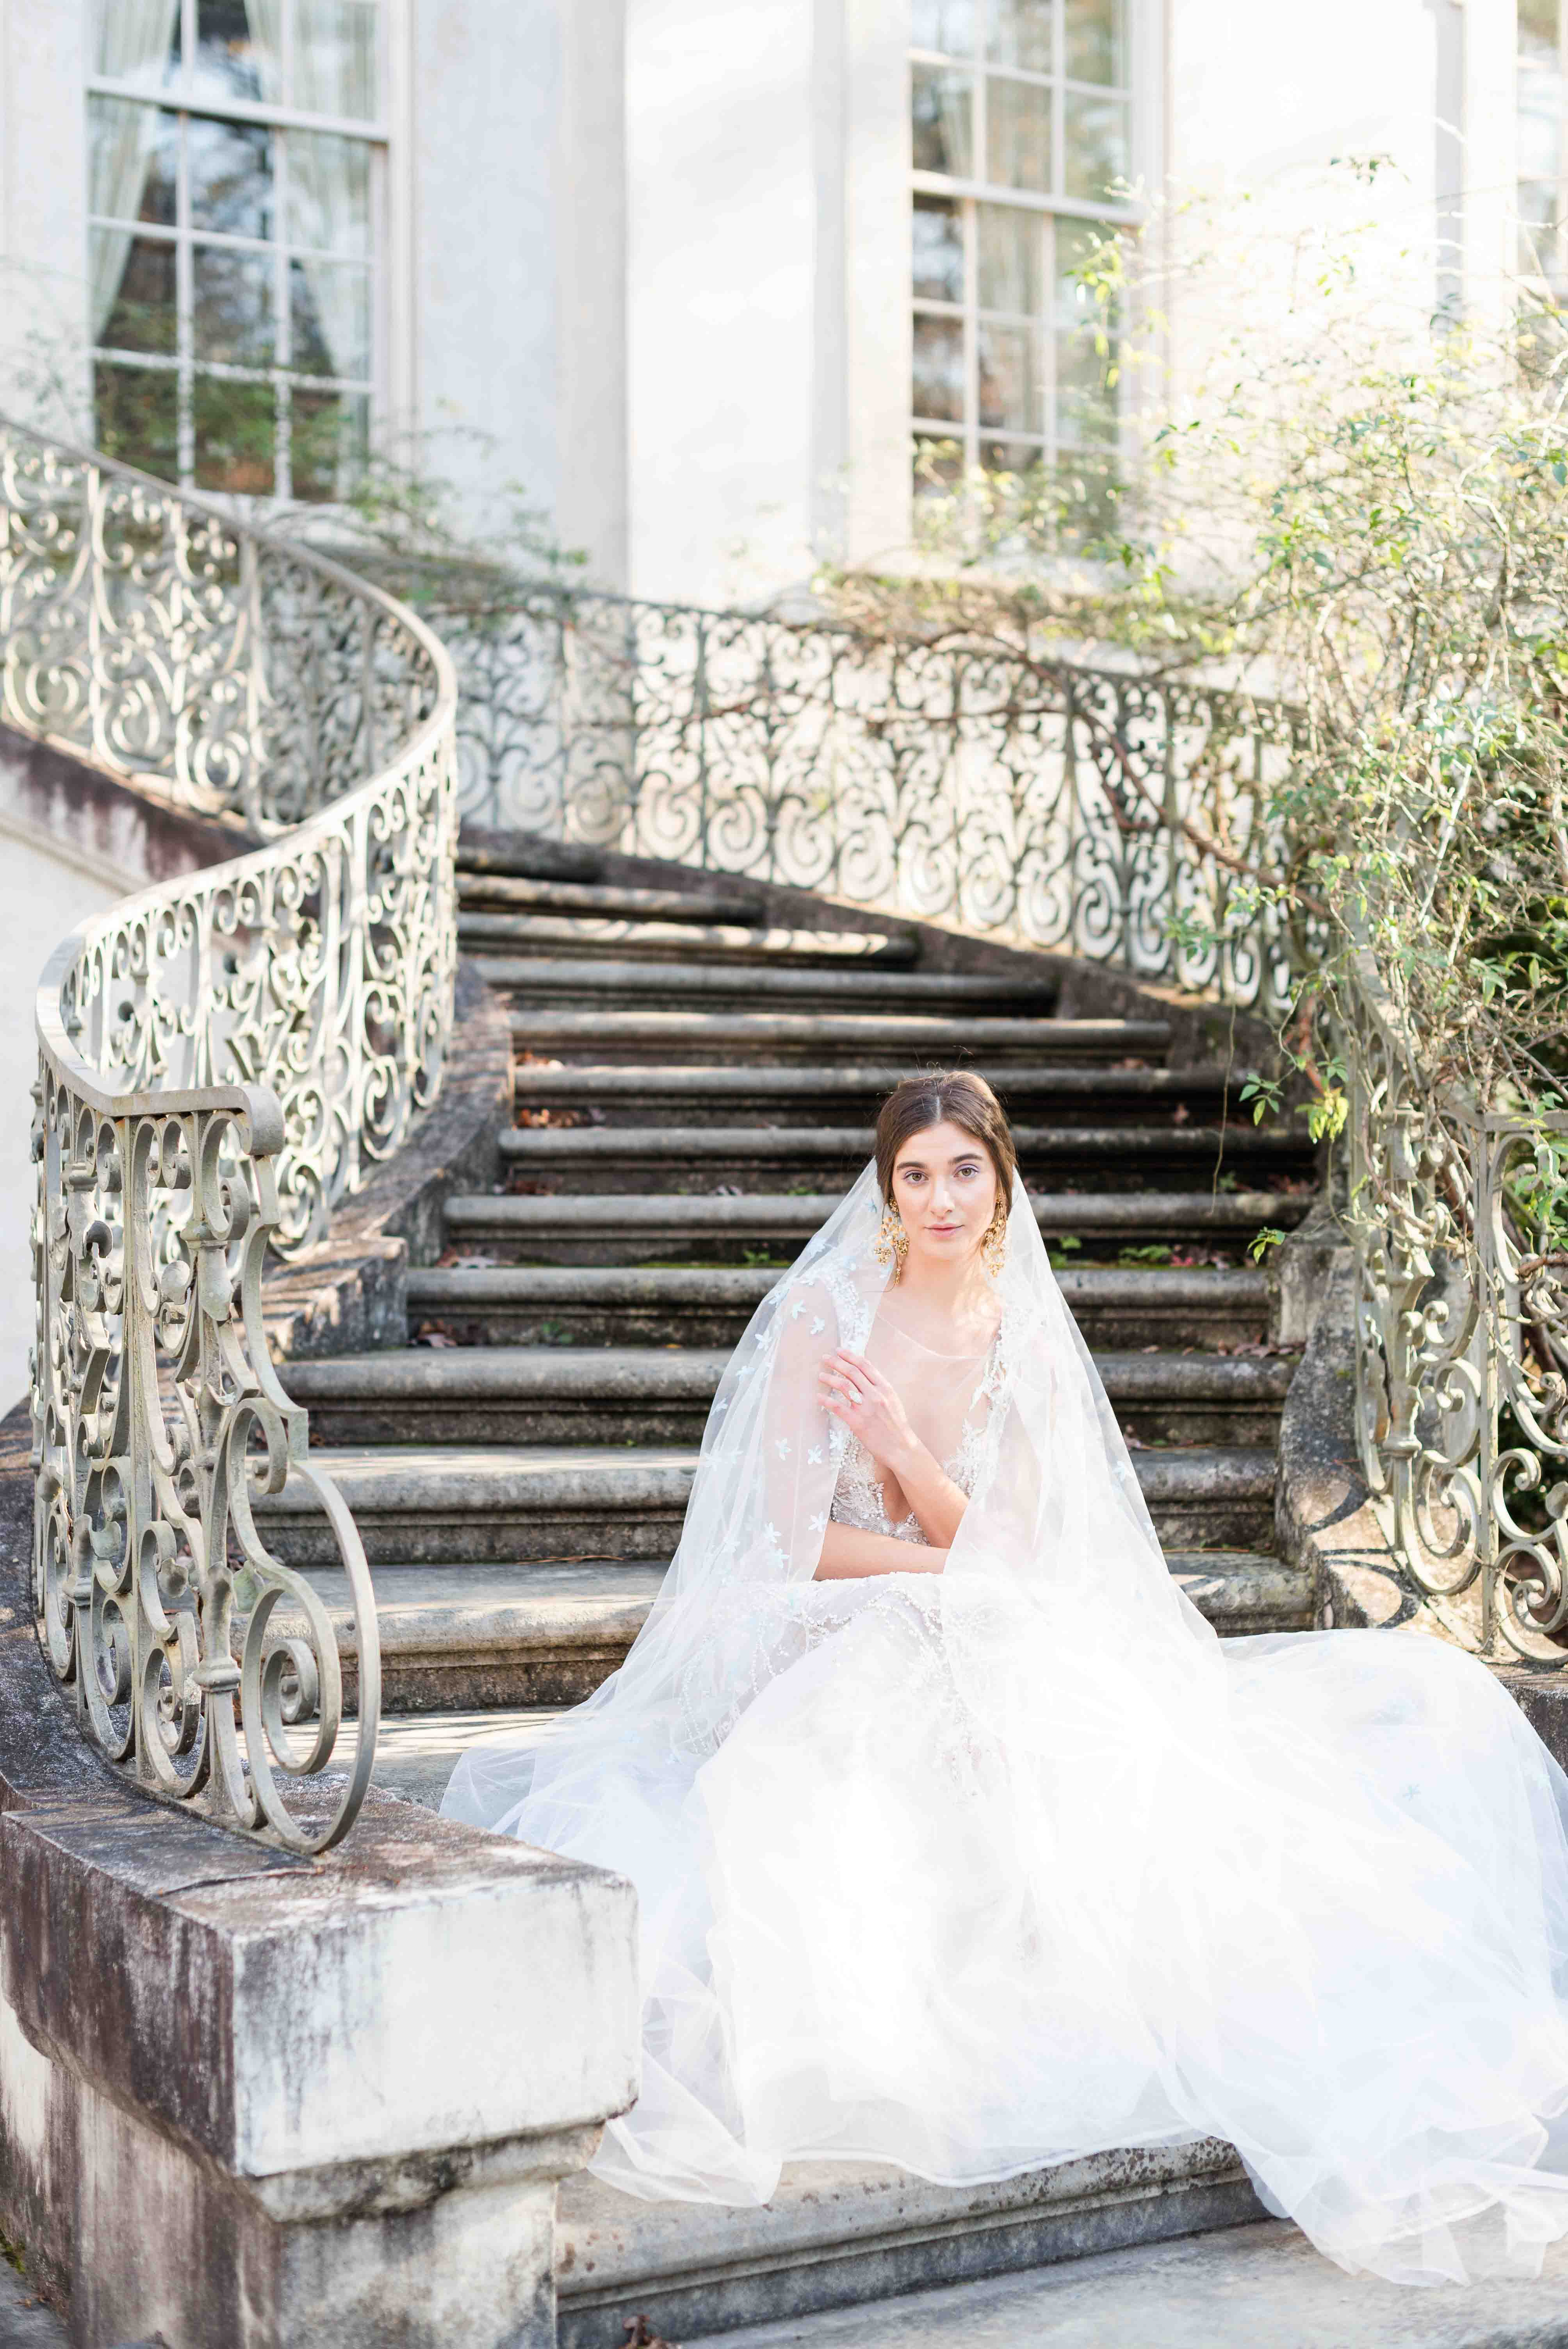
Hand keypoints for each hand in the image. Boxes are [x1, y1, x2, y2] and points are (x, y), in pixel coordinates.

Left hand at [817, 1348, 922, 1474]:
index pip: (865, 1366)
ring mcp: (866, 1408)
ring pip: (844, 1386)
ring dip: (830, 1378)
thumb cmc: (896, 1425)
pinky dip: (826, 1401)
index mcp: (885, 1388)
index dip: (850, 1356)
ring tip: (821, 1375)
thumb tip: (863, 1377)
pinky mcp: (857, 1422)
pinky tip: (819, 1398)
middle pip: (852, 1372)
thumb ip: (878, 1389)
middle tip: (825, 1358)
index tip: (839, 1351)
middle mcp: (875, 1395)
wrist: (901, 1447)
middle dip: (836, 1363)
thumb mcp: (892, 1401)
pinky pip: (838, 1407)